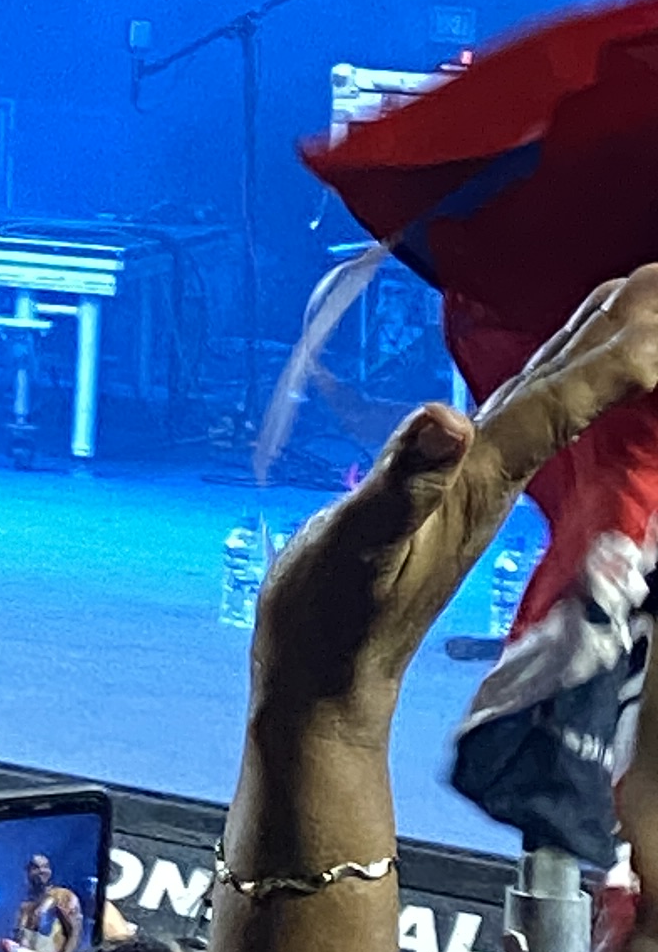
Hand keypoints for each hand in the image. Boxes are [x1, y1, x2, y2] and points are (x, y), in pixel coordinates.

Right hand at [254, 264, 657, 735]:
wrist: (326, 678)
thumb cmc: (336, 614)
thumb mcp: (358, 542)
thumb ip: (402, 481)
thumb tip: (446, 418)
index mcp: (482, 481)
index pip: (559, 405)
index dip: (611, 357)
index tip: (653, 301)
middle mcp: (495, 476)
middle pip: (574, 391)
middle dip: (623, 333)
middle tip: (657, 273)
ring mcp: (480, 483)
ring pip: (553, 398)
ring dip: (594, 346)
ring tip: (624, 299)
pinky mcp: (456, 489)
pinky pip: (522, 416)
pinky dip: (548, 377)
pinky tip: (546, 369)